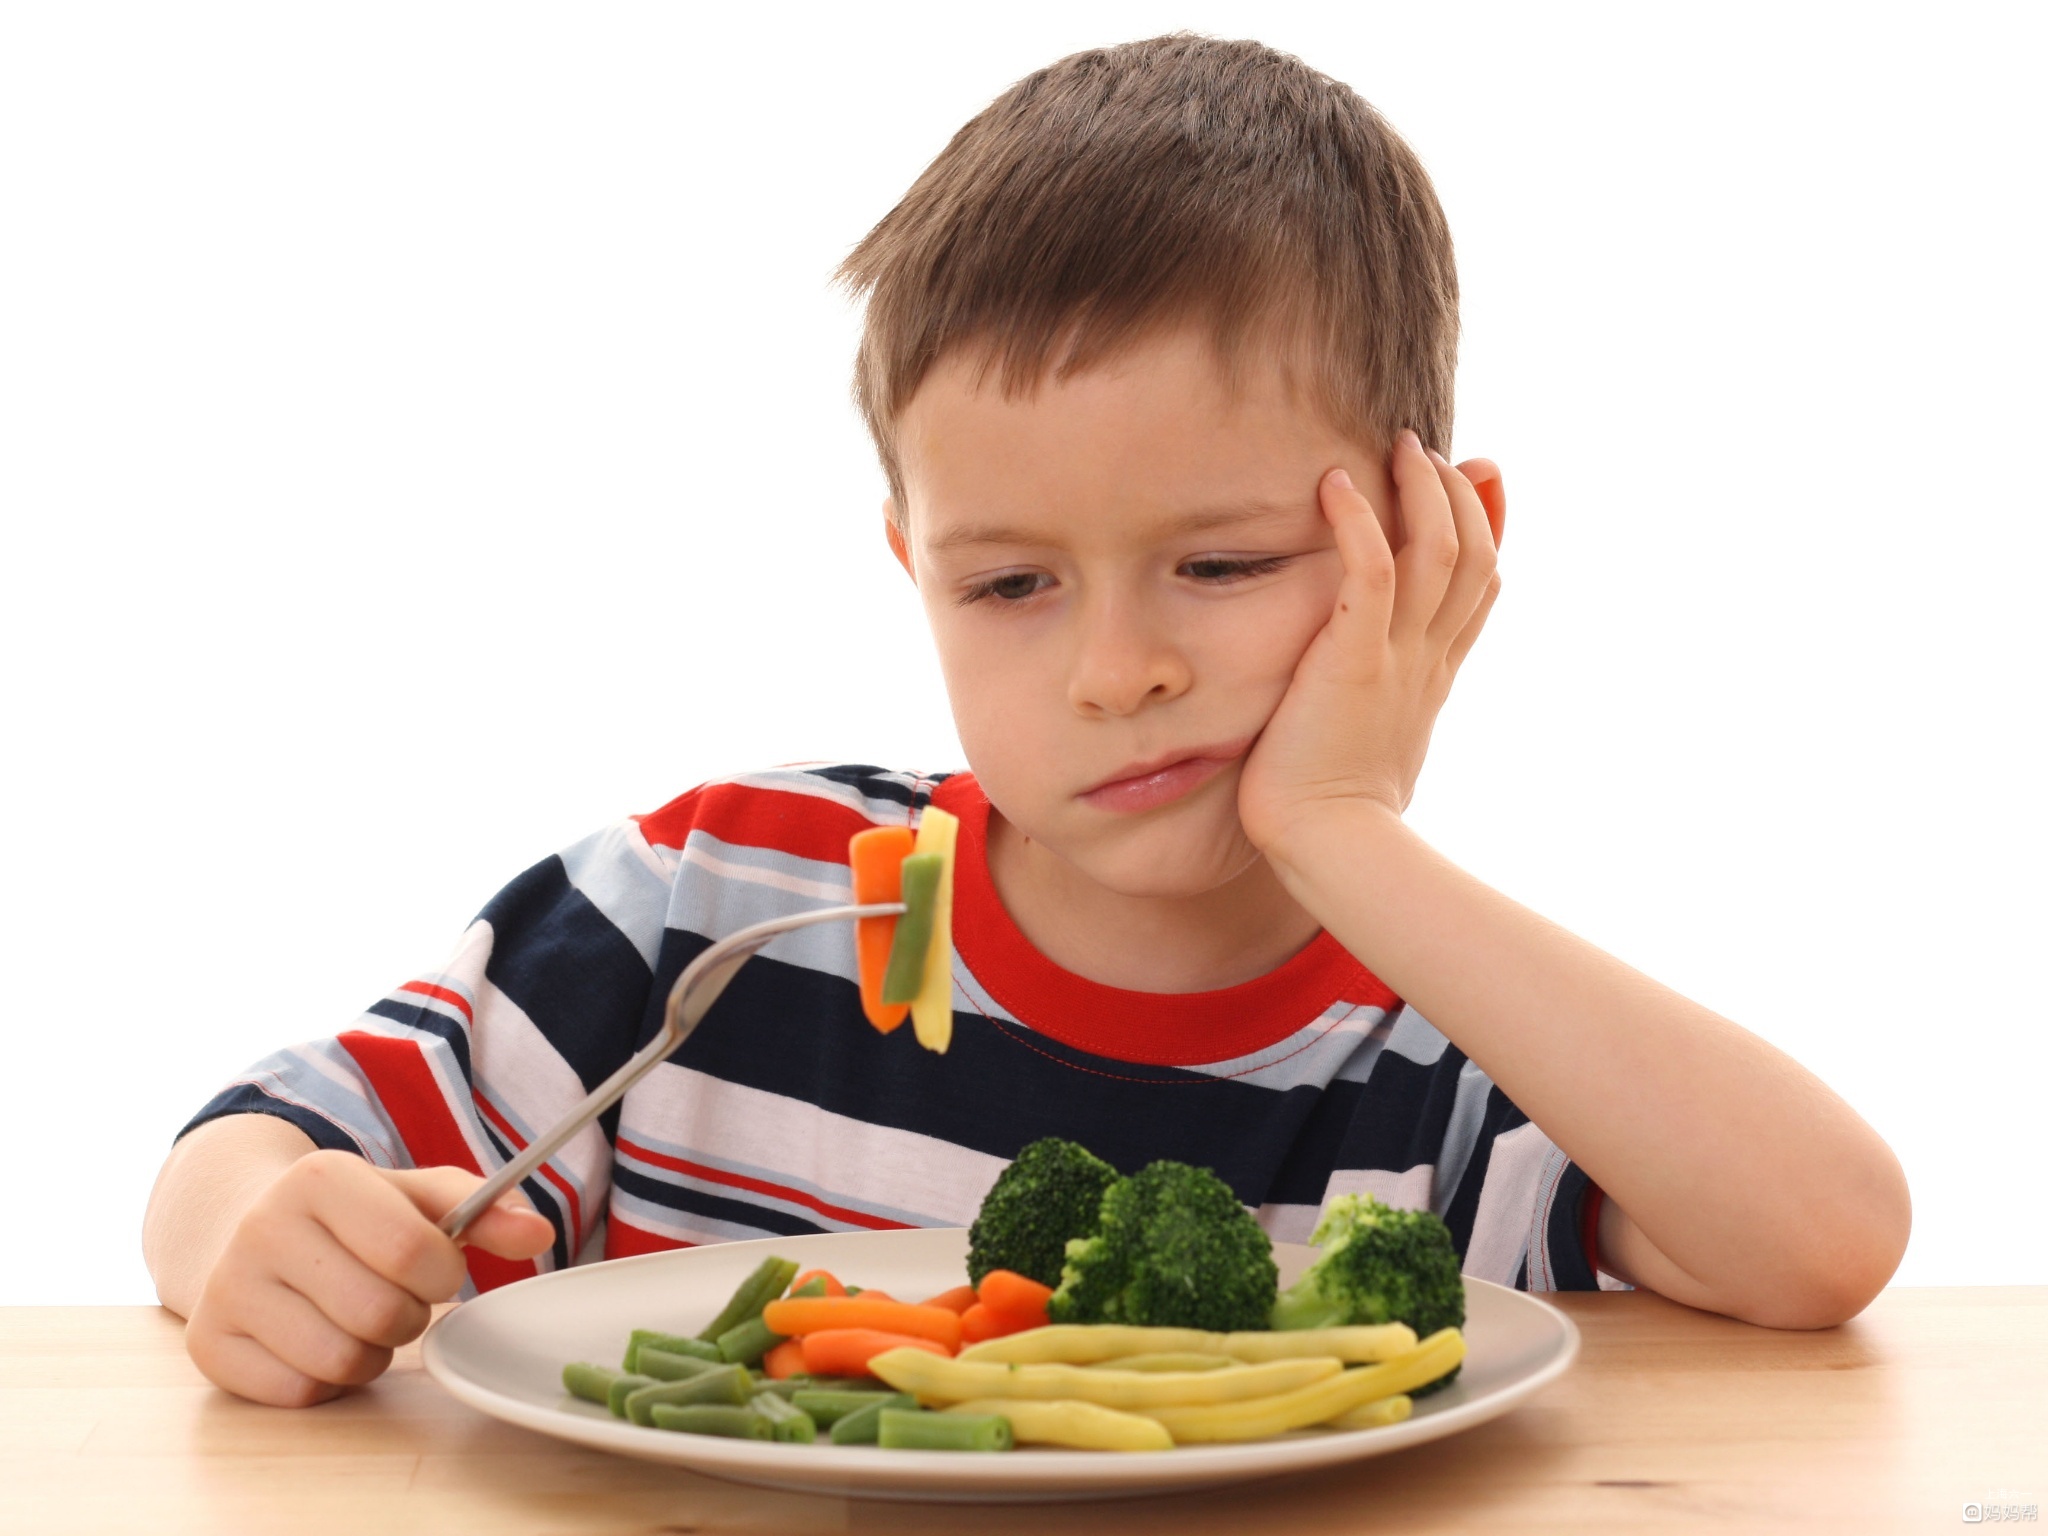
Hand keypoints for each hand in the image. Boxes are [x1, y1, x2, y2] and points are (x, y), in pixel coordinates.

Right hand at [184, 1150, 554, 1405]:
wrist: (244, 1227)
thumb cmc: (354, 1216)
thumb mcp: (417, 1197)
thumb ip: (485, 1210)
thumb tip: (540, 1235)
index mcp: (319, 1177)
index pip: (412, 1251)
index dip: (443, 1272)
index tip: (435, 1265)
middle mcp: (262, 1227)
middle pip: (380, 1313)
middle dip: (410, 1315)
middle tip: (397, 1296)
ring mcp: (226, 1288)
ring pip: (340, 1360)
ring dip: (372, 1352)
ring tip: (360, 1317)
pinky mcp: (208, 1344)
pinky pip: (300, 1392)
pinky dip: (327, 1380)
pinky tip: (319, 1340)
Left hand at [1238, 429, 1503, 860]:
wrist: (1331, 850)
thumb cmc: (1333, 813)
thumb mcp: (1368, 749)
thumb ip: (1377, 710)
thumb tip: (1374, 710)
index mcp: (1432, 677)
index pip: (1480, 588)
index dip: (1489, 527)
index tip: (1482, 477)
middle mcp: (1426, 660)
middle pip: (1473, 557)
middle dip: (1459, 495)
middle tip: (1428, 452)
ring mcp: (1398, 658)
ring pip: (1439, 552)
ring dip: (1422, 491)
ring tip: (1398, 447)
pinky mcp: (1354, 661)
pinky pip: (1371, 574)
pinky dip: (1358, 523)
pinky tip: (1335, 483)